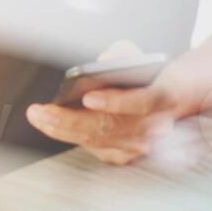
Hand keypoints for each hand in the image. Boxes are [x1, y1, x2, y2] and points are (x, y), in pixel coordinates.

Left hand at [26, 41, 182, 165]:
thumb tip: (101, 64)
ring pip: (98, 141)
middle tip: (40, 112)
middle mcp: (156, 127)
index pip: (143, 102)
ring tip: (38, 116)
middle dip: (71, 120)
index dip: (116, 102)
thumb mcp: (140, 57)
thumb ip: (123, 55)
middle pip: (111, 127)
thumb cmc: (151, 75)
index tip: (88, 97)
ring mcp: (142, 145)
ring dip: (63, 130)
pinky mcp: (128, 155)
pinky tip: (53, 126)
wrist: (173, 97)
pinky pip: (95, 148)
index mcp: (165, 98)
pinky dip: (72, 136)